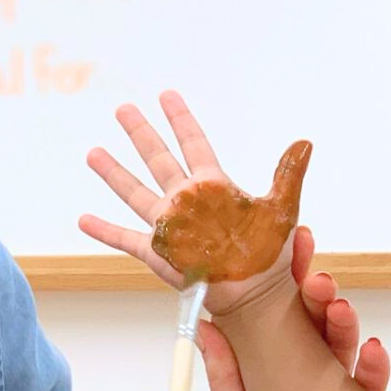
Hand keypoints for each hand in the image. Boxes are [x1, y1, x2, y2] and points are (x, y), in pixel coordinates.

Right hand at [80, 91, 300, 316]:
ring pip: (136, 192)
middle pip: (158, 159)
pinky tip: (84, 220)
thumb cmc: (268, 254)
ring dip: (115, 174)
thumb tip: (305, 142)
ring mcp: (170, 225)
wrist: (254, 295)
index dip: (181, 120)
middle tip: (123, 109)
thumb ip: (288, 174)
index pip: (194, 144)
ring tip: (94, 153)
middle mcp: (187, 201)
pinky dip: (104, 231)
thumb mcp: (281, 209)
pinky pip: (126, 239)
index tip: (167, 96)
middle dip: (141, 134)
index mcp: (213, 186)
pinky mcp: (159, 252)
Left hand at [208, 226, 389, 390]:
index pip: (274, 324)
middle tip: (312, 273)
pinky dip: (373, 373)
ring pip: (343, 357)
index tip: (276, 252)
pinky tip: (372, 351)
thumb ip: (226, 383)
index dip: (277, 288)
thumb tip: (205, 328)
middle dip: (315, 298)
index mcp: (269, 384)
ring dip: (341, 327)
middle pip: (313, 331)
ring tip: (335, 304)